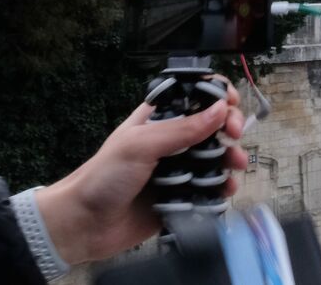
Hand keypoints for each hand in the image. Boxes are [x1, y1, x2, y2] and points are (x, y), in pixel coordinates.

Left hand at [35, 78, 247, 264]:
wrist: (85, 224)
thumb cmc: (104, 177)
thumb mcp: (141, 144)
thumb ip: (182, 129)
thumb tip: (219, 109)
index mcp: (159, 120)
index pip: (194, 97)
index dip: (216, 96)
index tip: (230, 103)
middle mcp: (171, 142)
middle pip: (212, 127)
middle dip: (229, 128)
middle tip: (234, 135)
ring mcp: (178, 170)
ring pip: (215, 159)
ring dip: (230, 159)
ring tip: (234, 165)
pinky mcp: (181, 197)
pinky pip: (209, 190)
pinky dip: (221, 188)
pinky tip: (225, 190)